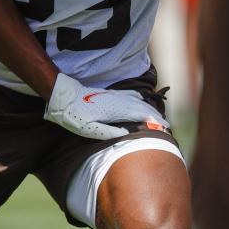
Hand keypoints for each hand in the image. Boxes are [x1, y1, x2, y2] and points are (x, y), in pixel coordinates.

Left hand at [44, 73, 169, 139]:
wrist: (62, 96)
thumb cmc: (74, 115)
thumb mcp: (89, 129)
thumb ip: (109, 132)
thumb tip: (127, 134)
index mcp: (115, 110)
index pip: (141, 114)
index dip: (155, 120)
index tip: (166, 127)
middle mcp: (117, 101)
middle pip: (142, 106)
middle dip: (155, 115)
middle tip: (166, 125)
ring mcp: (113, 96)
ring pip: (136, 100)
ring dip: (148, 108)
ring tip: (157, 118)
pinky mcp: (108, 94)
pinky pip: (129, 95)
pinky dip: (139, 100)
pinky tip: (142, 102)